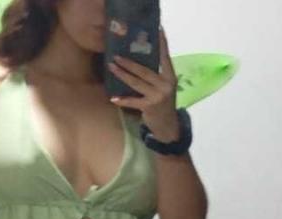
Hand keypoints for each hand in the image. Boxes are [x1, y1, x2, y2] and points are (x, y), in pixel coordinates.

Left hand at [108, 27, 180, 141]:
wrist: (168, 126)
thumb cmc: (163, 104)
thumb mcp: (164, 88)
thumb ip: (156, 76)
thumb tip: (138, 62)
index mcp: (170, 77)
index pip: (165, 57)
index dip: (162, 44)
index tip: (158, 30)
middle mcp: (165, 84)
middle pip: (144, 70)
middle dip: (129, 62)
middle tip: (116, 55)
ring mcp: (157, 96)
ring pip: (136, 83)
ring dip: (122, 75)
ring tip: (111, 67)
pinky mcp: (149, 107)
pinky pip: (133, 101)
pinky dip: (123, 99)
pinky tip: (113, 98)